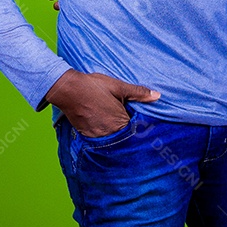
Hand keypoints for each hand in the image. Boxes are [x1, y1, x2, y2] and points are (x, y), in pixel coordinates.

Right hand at [45, 69, 159, 136]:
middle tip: (129, 123)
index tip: (142, 122)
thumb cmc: (94, 87)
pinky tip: (105, 124)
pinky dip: (105, 134)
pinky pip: (101, 139)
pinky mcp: (87, 136)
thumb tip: (157, 96)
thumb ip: (139, 93)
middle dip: (129, 132)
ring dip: (116, 134)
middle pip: (124, 137)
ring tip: (115, 123)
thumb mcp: (119, 87)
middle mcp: (110, 133)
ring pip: (113, 139)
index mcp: (120, 122)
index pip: (136, 130)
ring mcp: (97, 137)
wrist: (69, 89)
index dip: (139, 126)